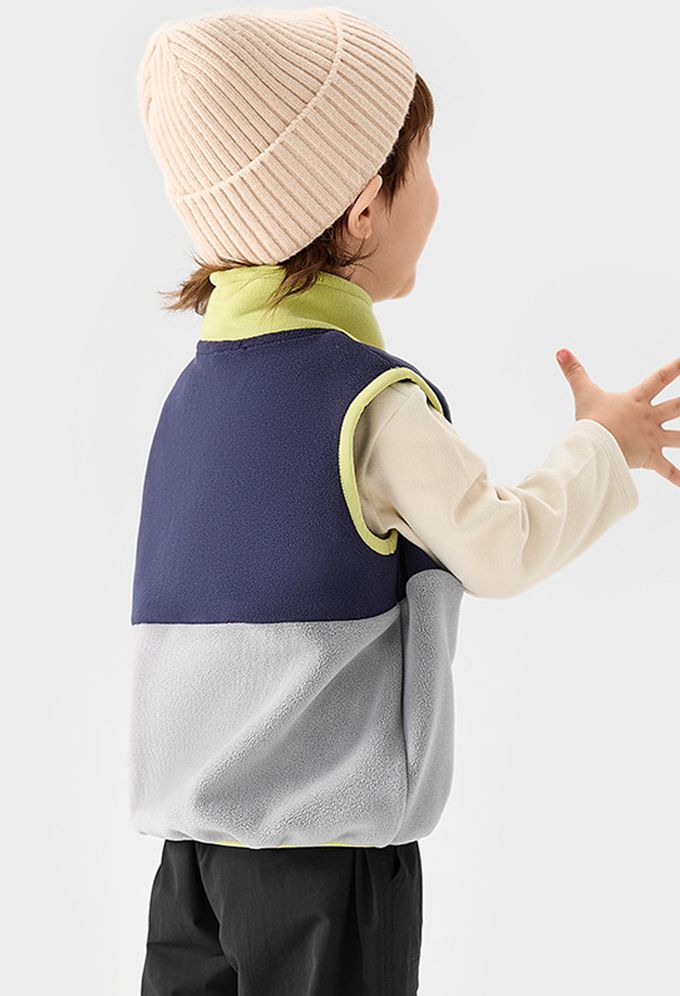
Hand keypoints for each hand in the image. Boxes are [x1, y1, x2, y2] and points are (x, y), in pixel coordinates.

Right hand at [556, 349, 679, 486]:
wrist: (595, 445)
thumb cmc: (590, 419)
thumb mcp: (584, 393)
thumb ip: (574, 372)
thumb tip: (561, 351)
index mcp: (636, 401)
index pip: (660, 378)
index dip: (677, 367)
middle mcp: (649, 418)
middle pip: (679, 406)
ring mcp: (652, 438)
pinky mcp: (649, 458)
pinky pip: (668, 470)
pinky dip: (679, 478)